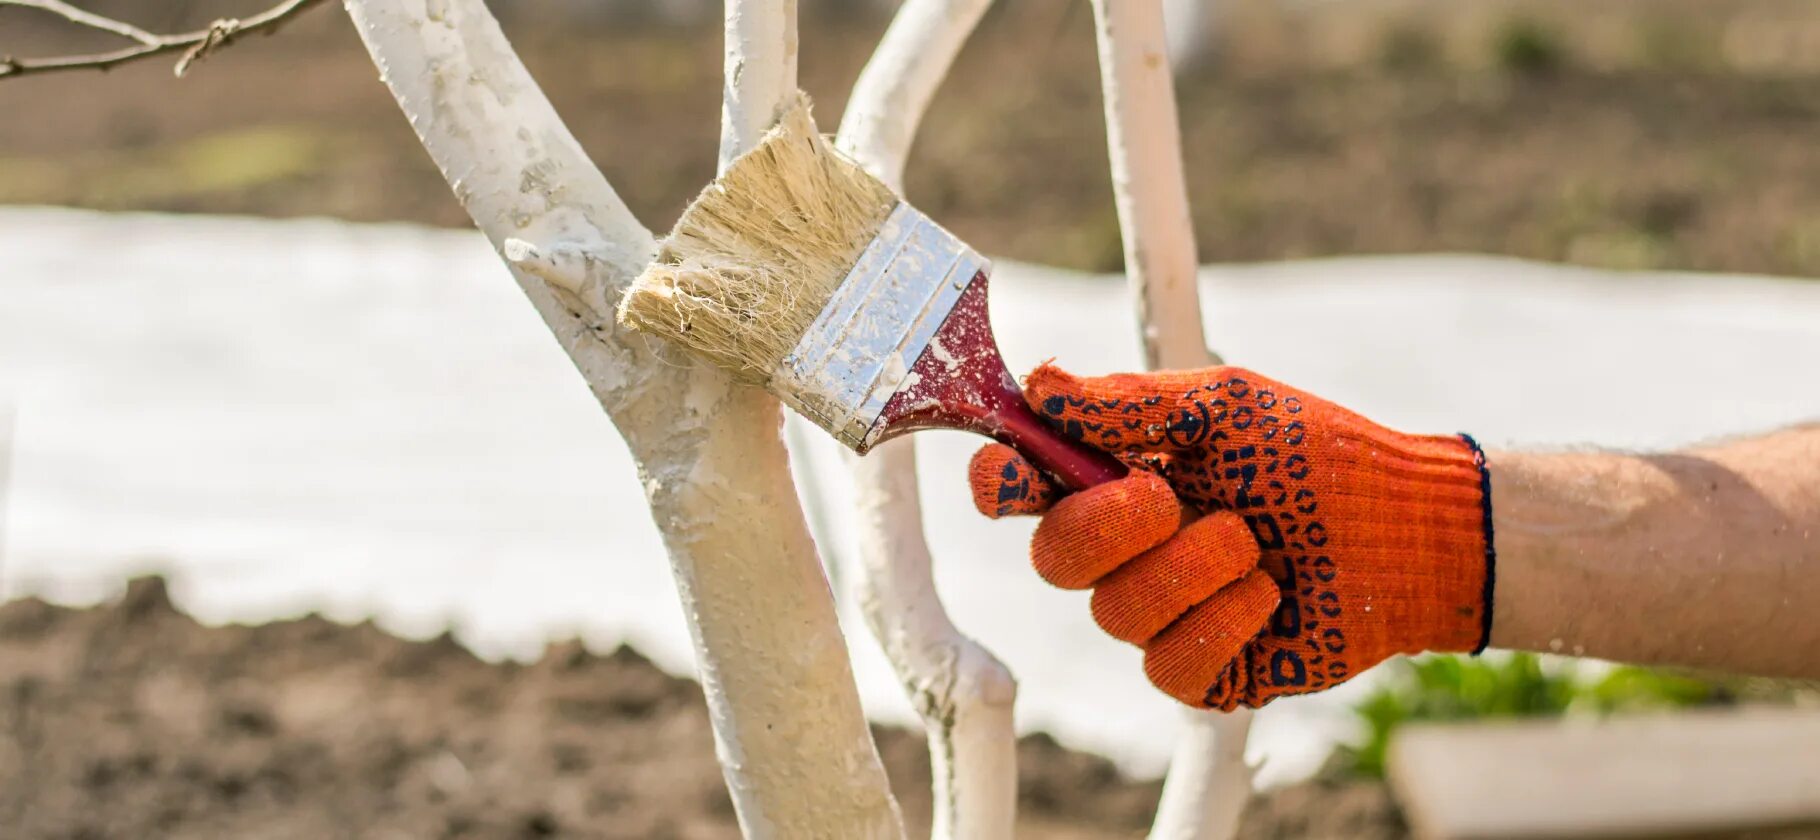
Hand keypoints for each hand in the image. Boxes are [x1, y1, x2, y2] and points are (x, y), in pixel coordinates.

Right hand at [968, 364, 1493, 708]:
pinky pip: (1168, 664)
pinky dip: (1224, 621)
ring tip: (1255, 542)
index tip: (1011, 472)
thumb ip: (1131, 402)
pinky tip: (1268, 595)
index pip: (1019, 487)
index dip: (999, 481)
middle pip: (1051, 557)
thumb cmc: (1316, 454)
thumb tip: (1041, 384)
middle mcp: (1120, 554)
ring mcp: (1156, 617)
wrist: (1405, 528)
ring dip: (1194, 567)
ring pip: (1115, 613)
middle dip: (1110, 523)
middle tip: (1173, 496)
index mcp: (1112, 481)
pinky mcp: (1197, 673)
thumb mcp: (1227, 406)